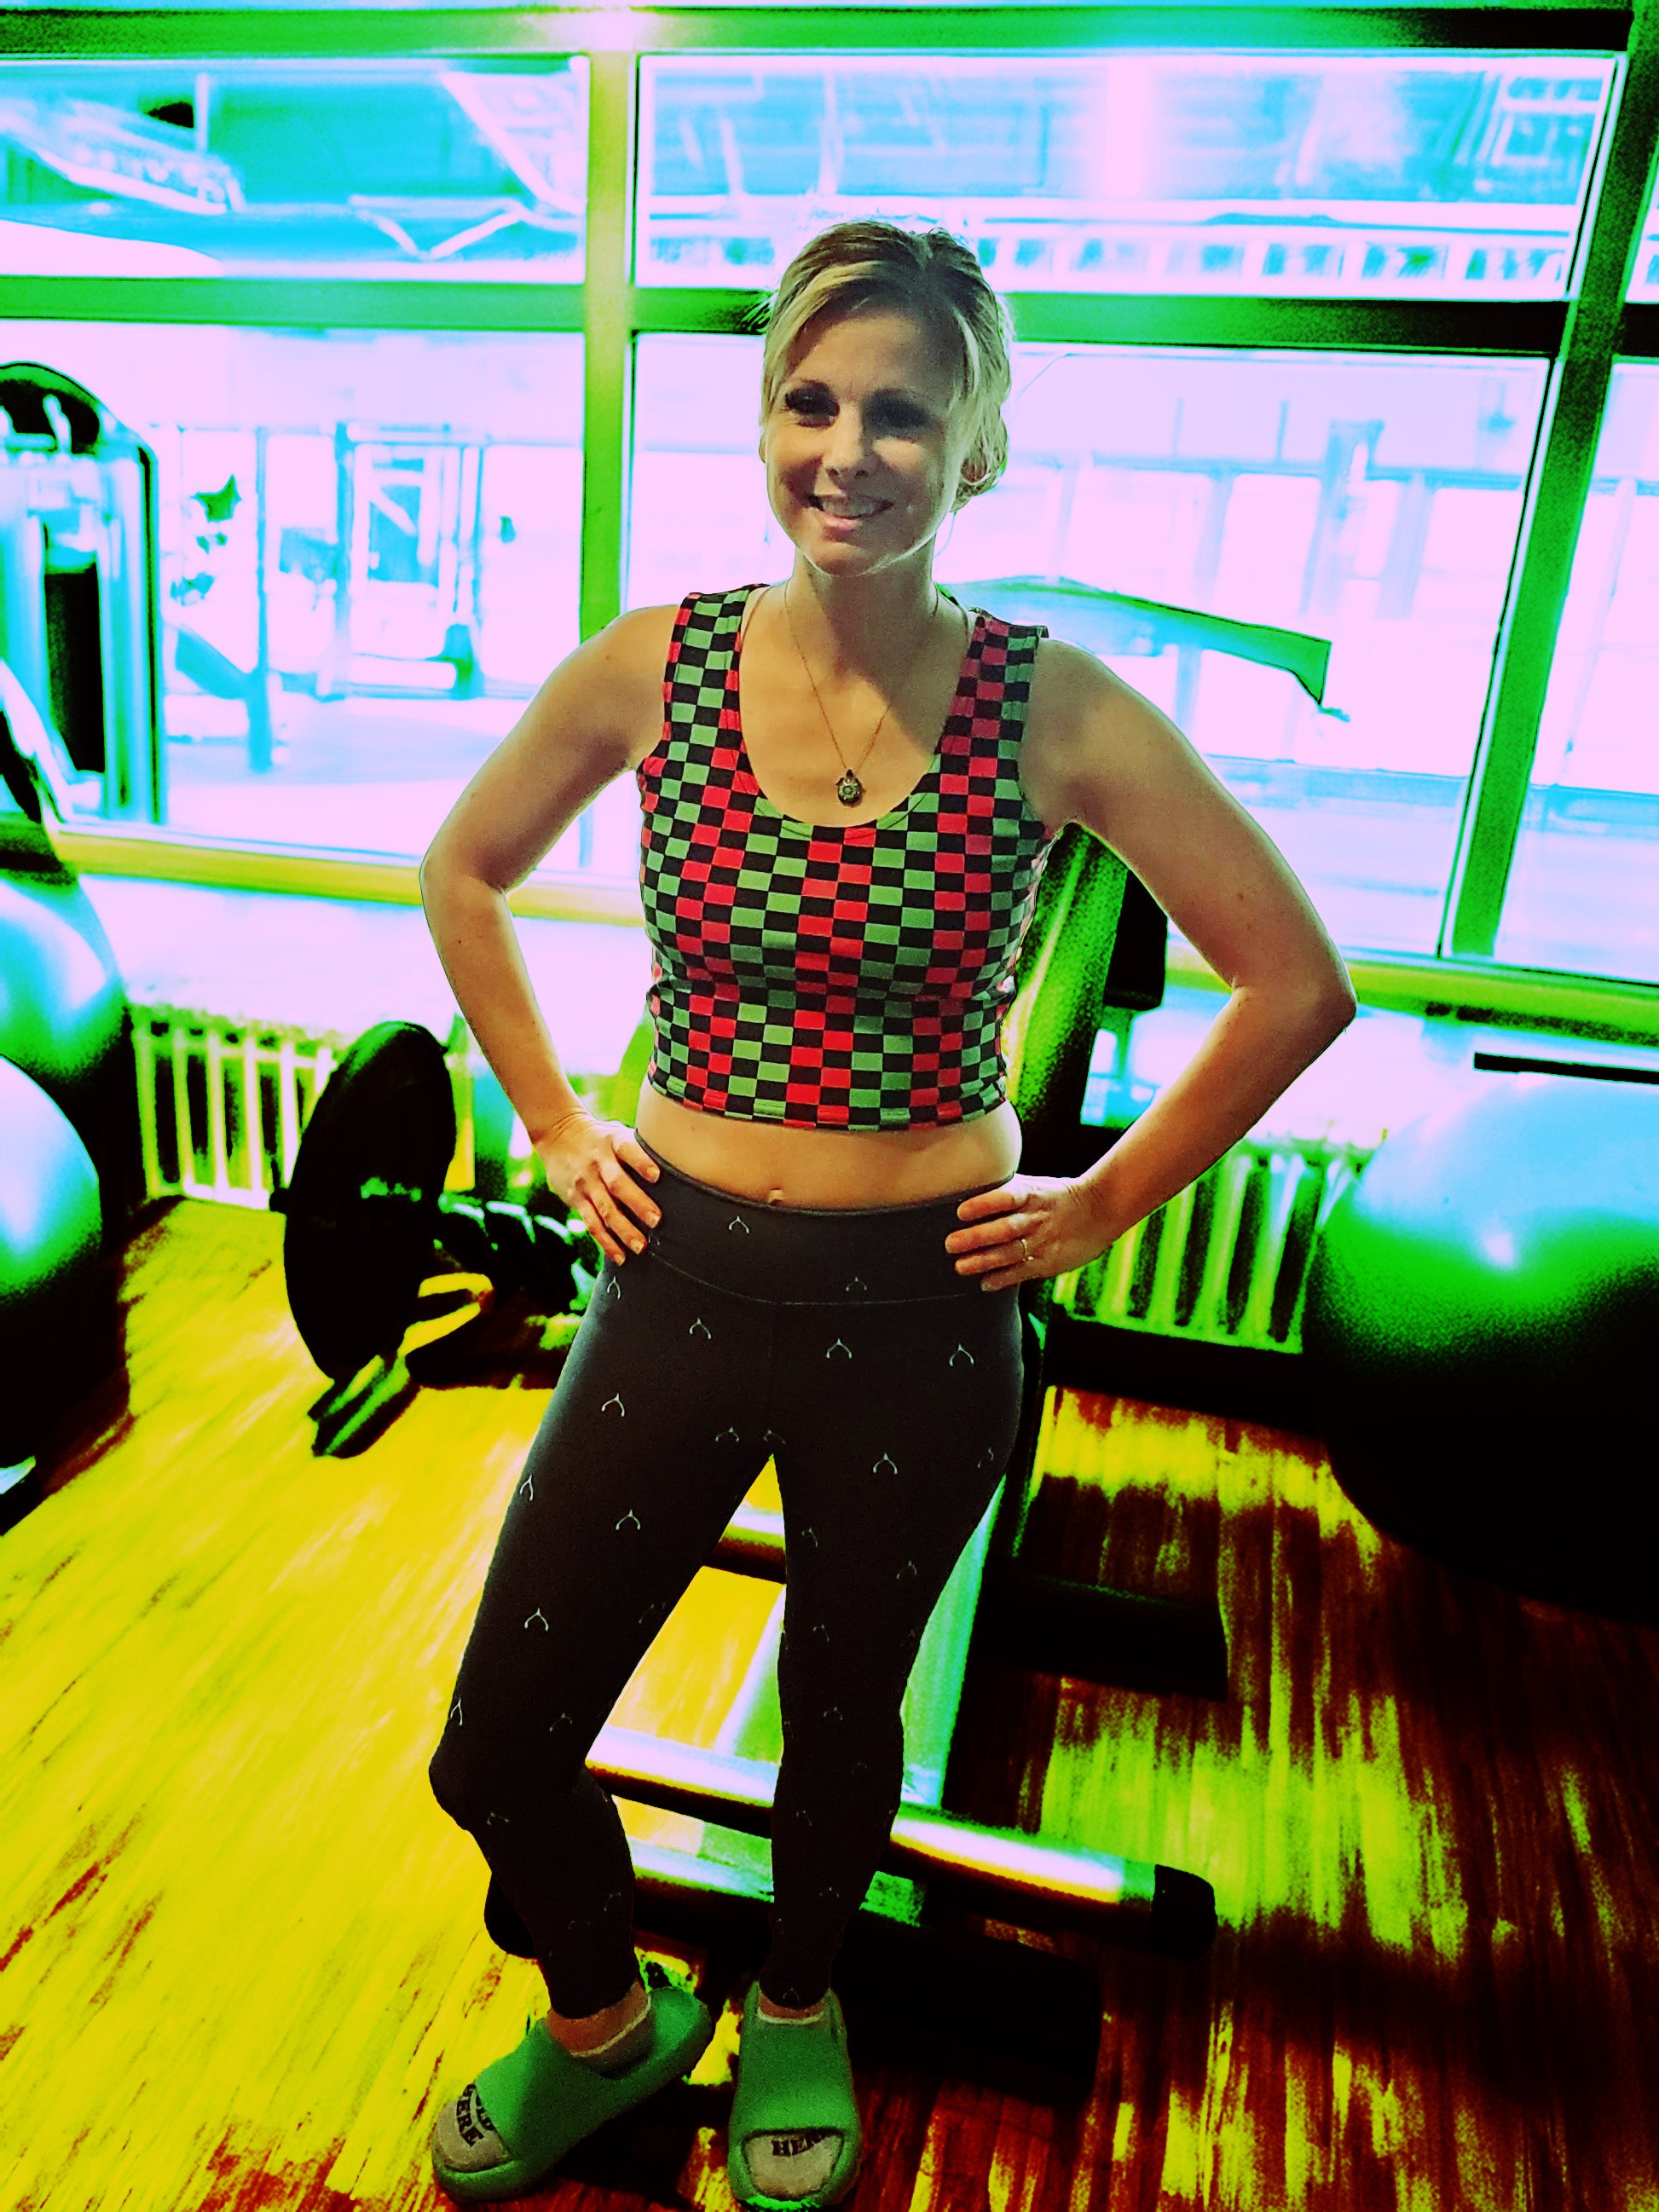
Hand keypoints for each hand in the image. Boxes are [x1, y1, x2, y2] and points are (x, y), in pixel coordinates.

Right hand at [535, 1109, 660, 1264]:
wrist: (557, 1134)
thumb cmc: (601, 1137)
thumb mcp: (617, 1132)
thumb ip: (640, 1147)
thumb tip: (680, 1161)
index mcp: (613, 1142)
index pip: (627, 1150)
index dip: (641, 1162)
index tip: (657, 1176)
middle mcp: (598, 1163)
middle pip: (617, 1184)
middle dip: (637, 1203)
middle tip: (656, 1221)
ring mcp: (586, 1183)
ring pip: (605, 1209)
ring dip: (623, 1230)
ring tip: (640, 1247)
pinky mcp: (576, 1199)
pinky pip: (592, 1223)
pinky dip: (606, 1242)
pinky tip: (620, 1256)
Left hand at [944, 1173, 1111, 1291]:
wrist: (1100, 1210)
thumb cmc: (1056, 1196)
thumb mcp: (1035, 1185)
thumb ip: (1006, 1191)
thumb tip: (967, 1190)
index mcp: (1032, 1194)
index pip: (1006, 1197)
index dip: (984, 1204)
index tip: (961, 1212)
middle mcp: (1036, 1218)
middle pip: (1005, 1228)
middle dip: (977, 1237)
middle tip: (951, 1244)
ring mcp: (1043, 1241)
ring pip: (1010, 1252)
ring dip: (984, 1261)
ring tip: (960, 1267)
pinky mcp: (1048, 1262)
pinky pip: (1022, 1271)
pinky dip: (1003, 1279)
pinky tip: (985, 1284)